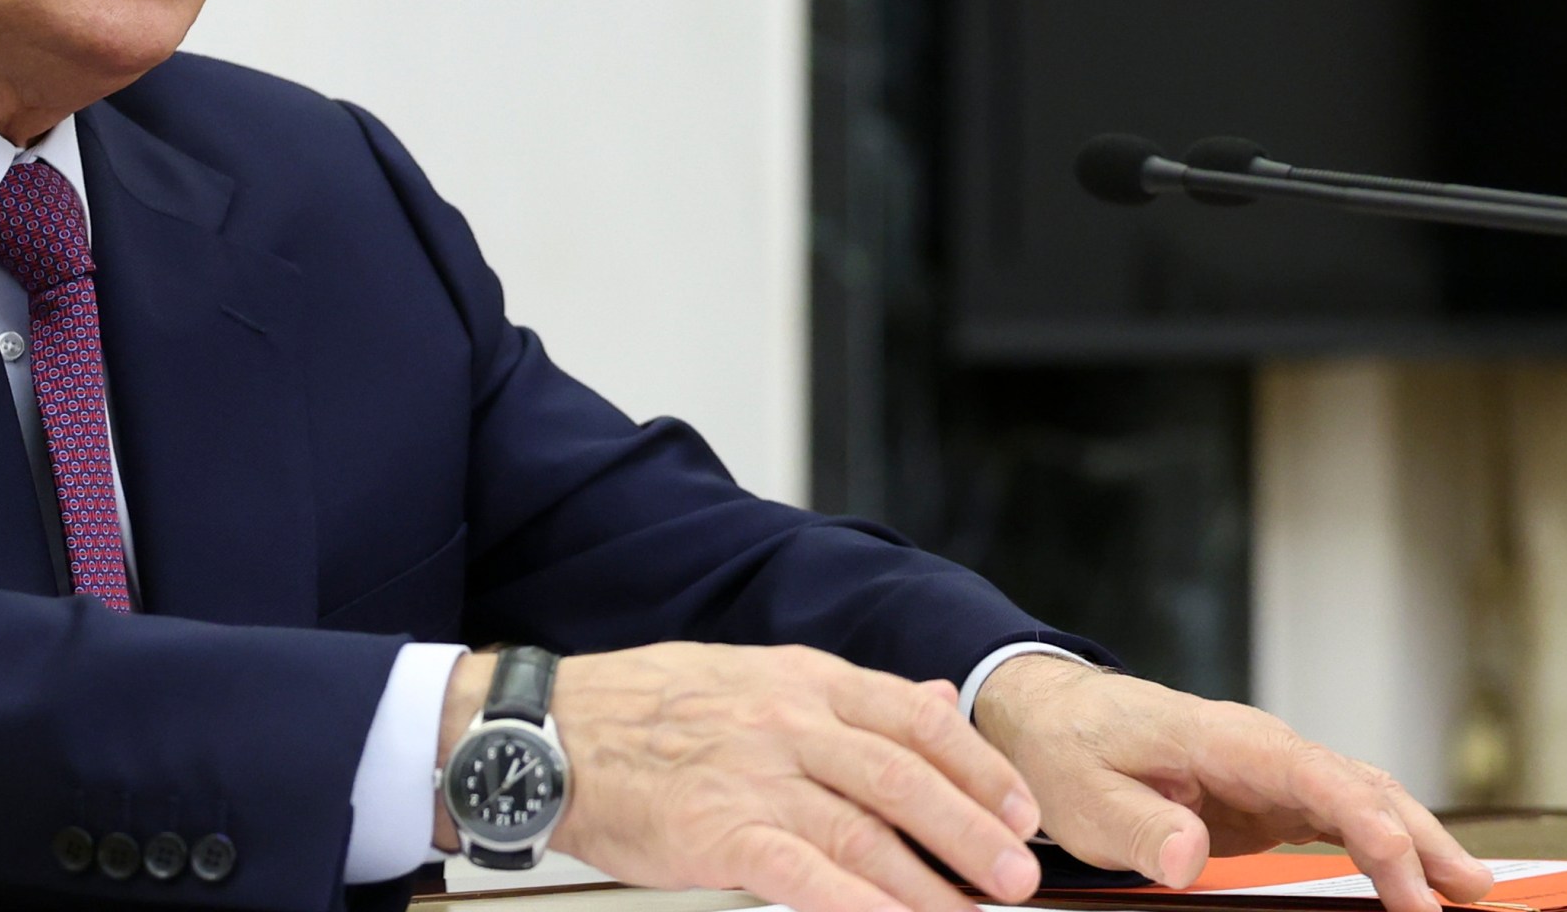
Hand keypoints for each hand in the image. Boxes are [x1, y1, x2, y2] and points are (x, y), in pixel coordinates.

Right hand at [437, 643, 1046, 911]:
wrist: (545, 733)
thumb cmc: (638, 711)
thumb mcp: (749, 677)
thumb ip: (843, 697)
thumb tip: (929, 699)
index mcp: (799, 678)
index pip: (914, 717)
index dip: (979, 767)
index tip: (1021, 809)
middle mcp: (785, 720)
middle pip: (905, 777)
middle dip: (973, 832)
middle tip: (1015, 878)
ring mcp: (751, 775)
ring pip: (866, 831)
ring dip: (929, 884)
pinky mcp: (718, 831)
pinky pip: (805, 874)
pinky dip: (855, 904)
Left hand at [972, 656, 1493, 911]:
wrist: (1052, 719)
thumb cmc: (1067, 752)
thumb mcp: (1082, 795)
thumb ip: (1137, 826)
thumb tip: (1186, 857)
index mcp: (1221, 739)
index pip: (1311, 776)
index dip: (1366, 823)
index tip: (1405, 872)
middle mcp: (1261, 749)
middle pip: (1358, 785)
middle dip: (1419, 837)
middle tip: (1469, 894)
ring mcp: (1272, 771)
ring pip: (1364, 800)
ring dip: (1417, 842)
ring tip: (1469, 892)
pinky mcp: (1271, 798)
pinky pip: (1343, 818)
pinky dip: (1387, 846)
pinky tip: (1418, 882)